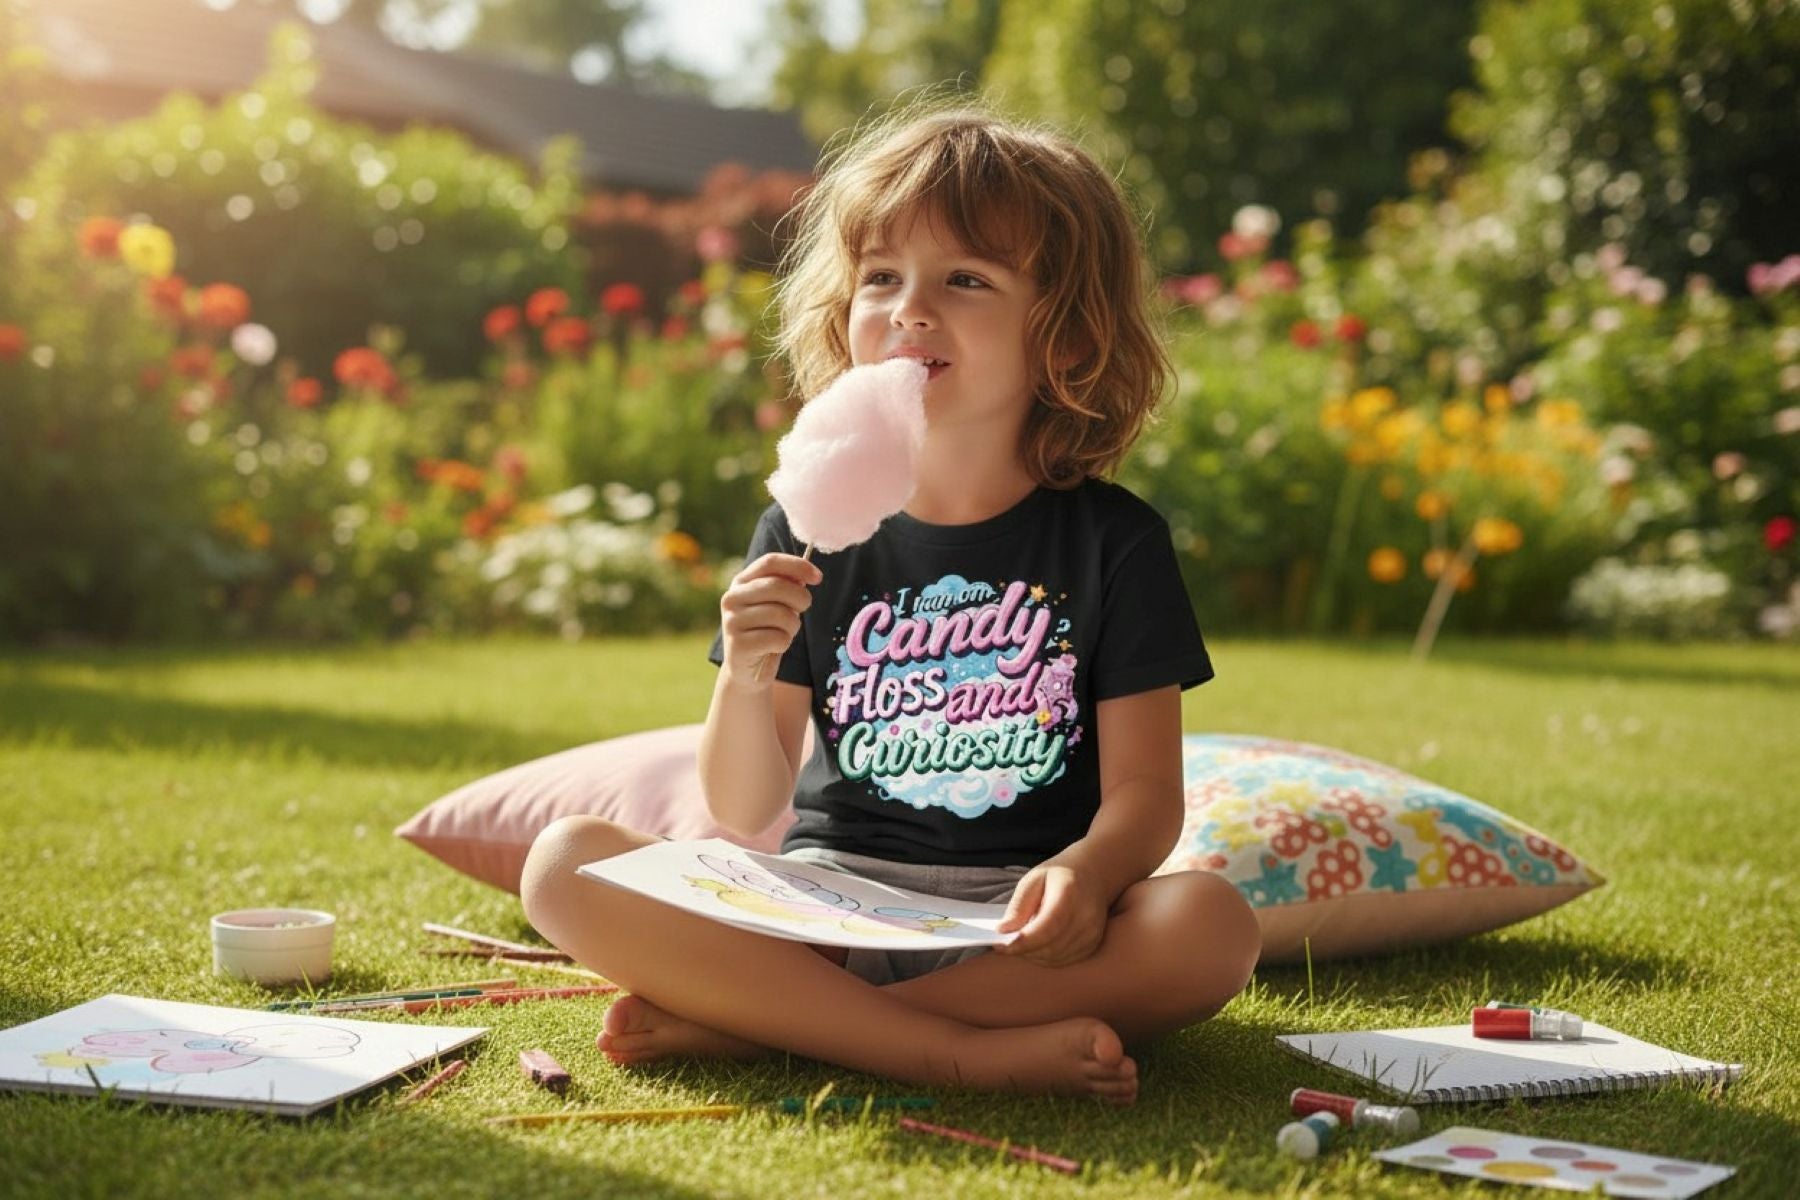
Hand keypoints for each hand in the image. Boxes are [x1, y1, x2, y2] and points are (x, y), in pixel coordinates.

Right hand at [719, 552, 820, 688]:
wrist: (747, 670)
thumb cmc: (767, 631)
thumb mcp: (776, 604)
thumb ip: (787, 586)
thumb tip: (807, 575)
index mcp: (741, 582)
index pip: (769, 562)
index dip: (797, 565)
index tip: (817, 577)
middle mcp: (731, 598)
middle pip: (777, 586)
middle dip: (800, 598)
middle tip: (802, 610)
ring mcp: (732, 622)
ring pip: (781, 614)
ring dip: (792, 626)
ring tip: (784, 632)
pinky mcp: (738, 645)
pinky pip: (778, 638)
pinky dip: (784, 643)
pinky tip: (774, 647)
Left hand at [994, 863, 1109, 966]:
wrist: (1093, 875)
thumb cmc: (1058, 876)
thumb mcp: (1033, 879)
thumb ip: (1019, 905)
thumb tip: (1003, 931)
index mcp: (1070, 895)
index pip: (1046, 928)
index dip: (1022, 942)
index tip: (999, 946)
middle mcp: (1085, 917)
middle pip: (1049, 947)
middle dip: (1023, 950)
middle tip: (1004, 944)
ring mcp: (1092, 933)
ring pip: (1054, 957)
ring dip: (1032, 955)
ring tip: (1020, 941)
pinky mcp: (1092, 944)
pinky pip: (1063, 960)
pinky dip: (1045, 957)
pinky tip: (1037, 944)